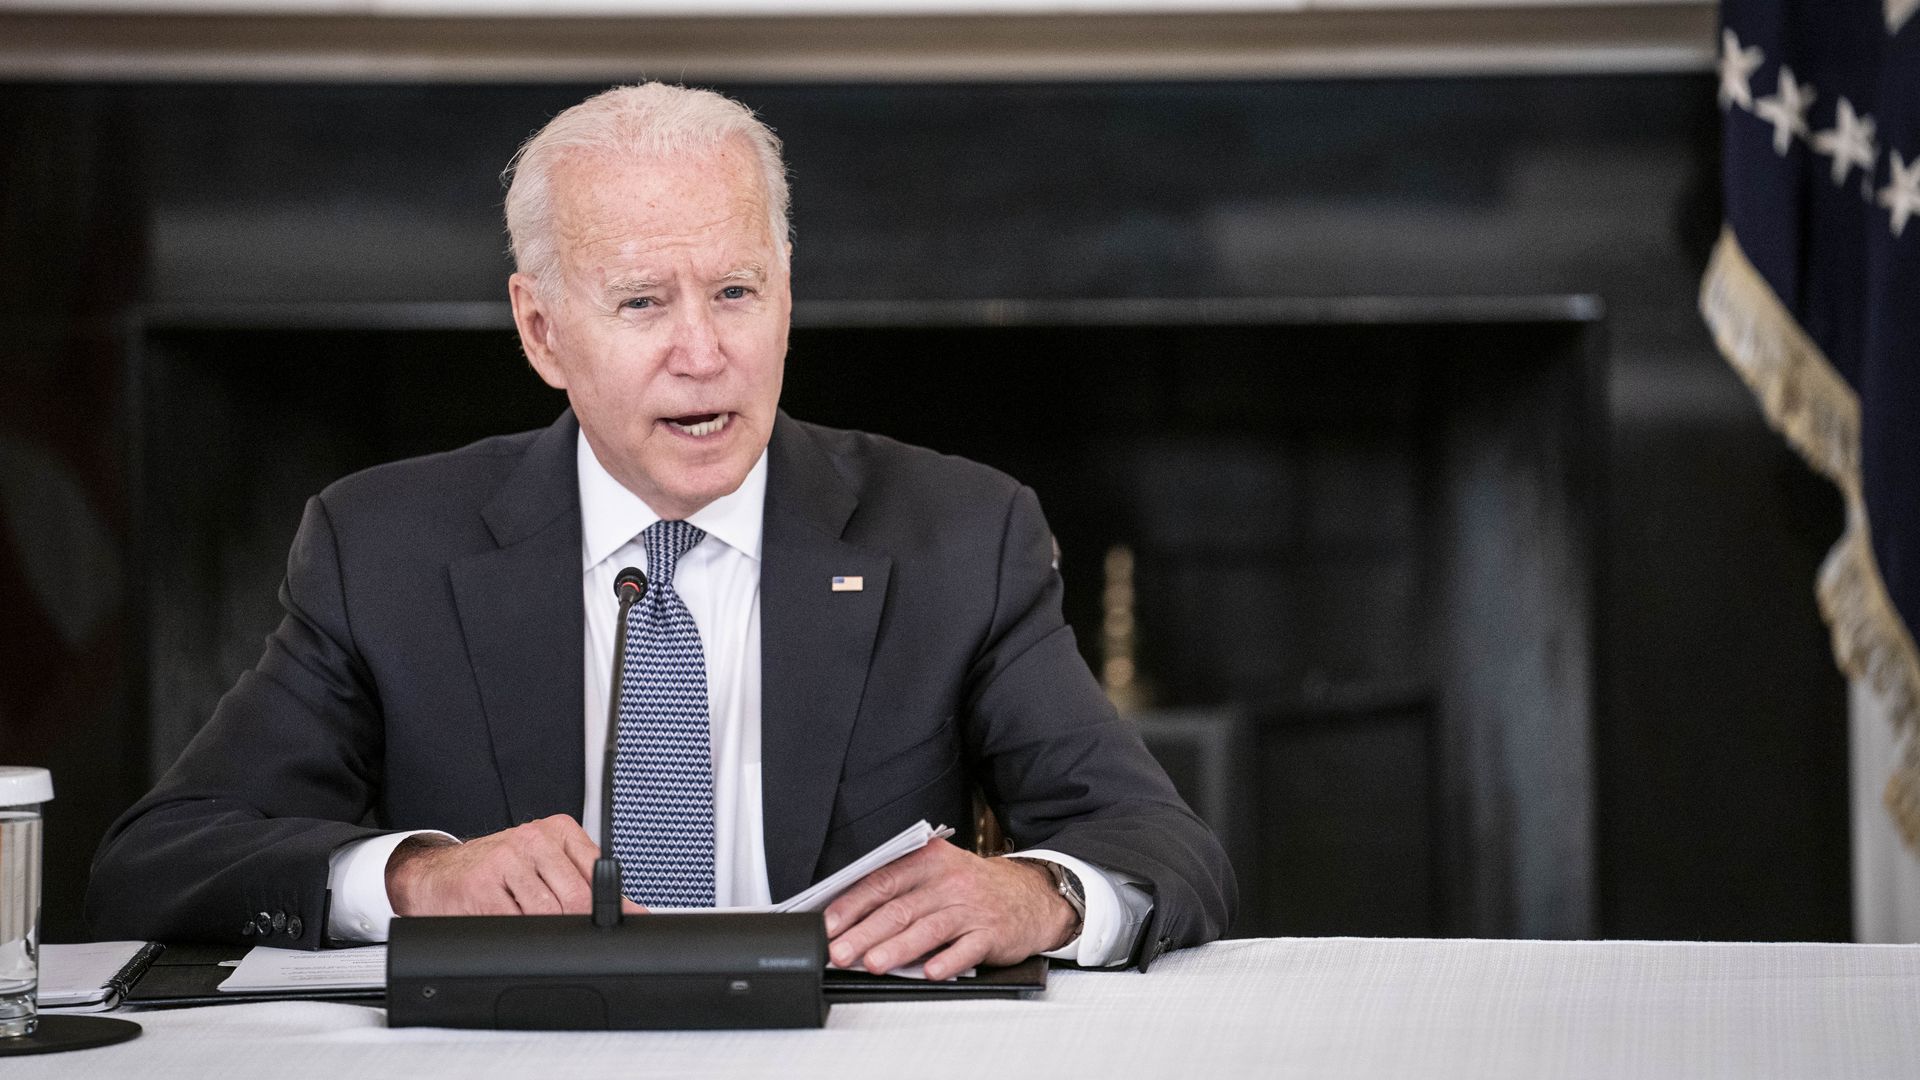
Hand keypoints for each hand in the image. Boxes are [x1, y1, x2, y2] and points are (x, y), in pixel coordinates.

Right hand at [385, 815, 646, 917]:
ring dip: (546, 932)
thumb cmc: (498, 870)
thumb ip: (588, 883)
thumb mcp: (548, 864)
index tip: (612, 926)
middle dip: (576, 926)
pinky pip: (515, 924)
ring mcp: (506, 861)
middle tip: (569, 937)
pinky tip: (511, 928)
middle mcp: (533, 839)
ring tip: (532, 928)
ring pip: (548, 914)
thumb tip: (634, 913)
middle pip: (576, 898)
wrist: (437, 874)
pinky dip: (519, 935)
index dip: (607, 908)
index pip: (598, 872)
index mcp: (558, 830)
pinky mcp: (481, 887)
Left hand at [822, 839, 1075, 980]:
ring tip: (872, 964)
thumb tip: (849, 918)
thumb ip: (899, 890)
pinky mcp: (991, 933)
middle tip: (840, 952)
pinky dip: (947, 961)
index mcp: (928, 860)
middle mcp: (949, 881)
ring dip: (897, 948)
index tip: (829, 925)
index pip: (882, 882)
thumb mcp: (937, 874)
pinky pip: (966, 949)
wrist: (1029, 896)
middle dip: (864, 933)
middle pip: (900, 909)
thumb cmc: (971, 888)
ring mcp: (971, 907)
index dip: (852, 905)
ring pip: (927, 929)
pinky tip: (930, 972)